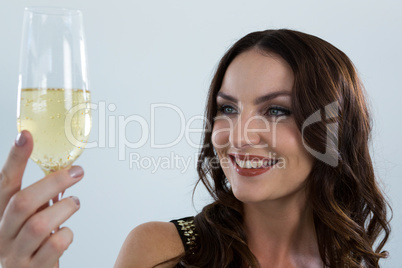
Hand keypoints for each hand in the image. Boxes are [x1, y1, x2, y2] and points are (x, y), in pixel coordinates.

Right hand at [0, 131, 83, 267]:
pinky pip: (54, 247)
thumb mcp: (27, 220)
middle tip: (77, 172)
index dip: (15, 159)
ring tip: (74, 202)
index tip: (26, 136)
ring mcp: (15, 255)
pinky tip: (66, 233)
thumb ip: (37, 200)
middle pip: (22, 202)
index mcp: (0, 216)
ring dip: (64, 209)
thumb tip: (63, 172)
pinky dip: (66, 235)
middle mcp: (2, 235)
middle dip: (54, 183)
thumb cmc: (29, 246)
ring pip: (39, 225)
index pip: (4, 183)